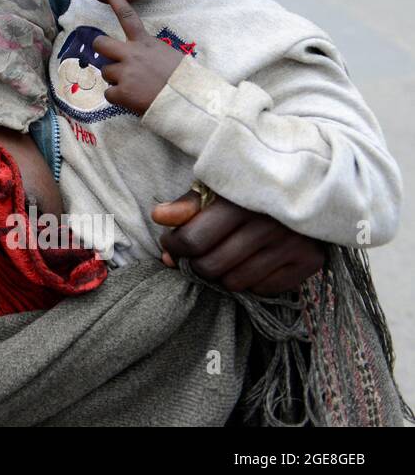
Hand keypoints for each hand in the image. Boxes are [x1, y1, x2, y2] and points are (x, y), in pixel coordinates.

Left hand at [91, 0, 184, 113]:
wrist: (188, 101)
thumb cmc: (183, 80)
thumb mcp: (169, 56)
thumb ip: (150, 52)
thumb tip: (139, 58)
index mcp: (145, 43)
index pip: (128, 16)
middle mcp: (131, 54)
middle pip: (100, 44)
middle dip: (100, 50)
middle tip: (109, 58)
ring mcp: (125, 72)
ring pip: (106, 72)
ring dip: (116, 79)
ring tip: (135, 86)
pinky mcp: (121, 91)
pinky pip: (109, 93)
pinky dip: (118, 98)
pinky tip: (133, 100)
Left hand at [152, 191, 325, 294]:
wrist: (312, 185)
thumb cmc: (252, 186)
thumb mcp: (218, 186)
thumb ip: (188, 203)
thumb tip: (160, 216)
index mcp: (239, 202)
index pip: (192, 240)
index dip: (173, 246)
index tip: (171, 243)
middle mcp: (267, 224)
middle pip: (210, 266)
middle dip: (194, 263)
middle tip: (194, 254)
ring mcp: (291, 245)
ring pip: (234, 282)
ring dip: (221, 274)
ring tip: (222, 256)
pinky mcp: (309, 261)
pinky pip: (263, 289)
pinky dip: (251, 280)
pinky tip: (249, 261)